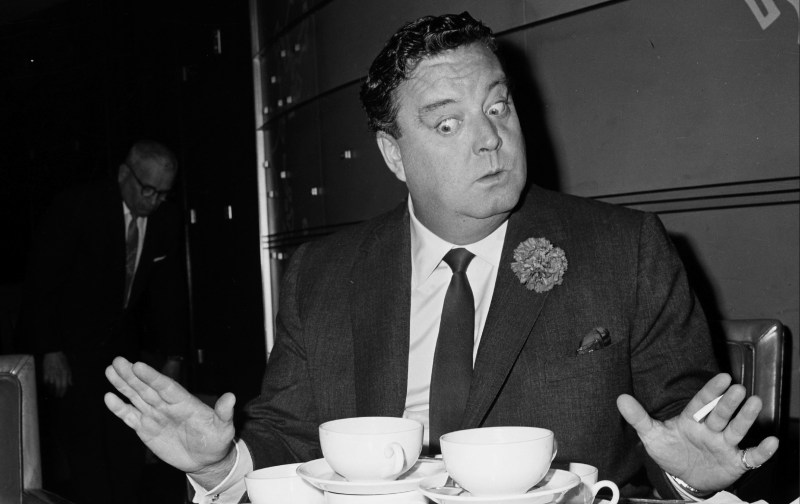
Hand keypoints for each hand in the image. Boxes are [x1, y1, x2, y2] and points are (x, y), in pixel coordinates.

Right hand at [43, 351, 71, 396]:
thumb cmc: (62, 360)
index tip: (62, 395)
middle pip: (58, 387)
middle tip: (57, 396)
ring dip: (51, 391)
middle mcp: (58, 375)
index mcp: (65, 373)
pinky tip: (47, 389)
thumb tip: (71, 384)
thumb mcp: (68, 367)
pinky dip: (46, 387)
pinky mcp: (45, 374)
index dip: (63, 392)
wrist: (53, 353)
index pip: (64, 386)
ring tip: (52, 394)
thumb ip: (69, 377)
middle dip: (57, 393)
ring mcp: (51, 375)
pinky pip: (45, 383)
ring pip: (51, 386)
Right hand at [104, 356, 236, 486]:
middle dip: (132, 375)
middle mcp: (167, 405)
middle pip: (147, 388)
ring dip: (123, 385)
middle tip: (118, 361)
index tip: (138, 365)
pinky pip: (131, 416)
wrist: (206, 459)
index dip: (152, 377)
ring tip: (110, 370)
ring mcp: (155, 415)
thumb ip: (224, 412)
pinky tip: (109, 397)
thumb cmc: (216, 440)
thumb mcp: (224, 428)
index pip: (165, 386)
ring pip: (136, 397)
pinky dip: (119, 408)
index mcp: (184, 401)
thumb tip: (231, 397)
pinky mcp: (146, 428)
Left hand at [617, 373, 778, 491]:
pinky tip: (772, 442)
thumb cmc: (670, 451)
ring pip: (736, 429)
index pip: (702, 402)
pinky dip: (762, 451)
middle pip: (720, 414)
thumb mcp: (652, 435)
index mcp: (692, 420)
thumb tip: (620, 398)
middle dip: (729, 403)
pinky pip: (751, 456)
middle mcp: (711, 429)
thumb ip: (638, 417)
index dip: (711, 391)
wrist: (683, 477)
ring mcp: (724, 444)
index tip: (722, 377)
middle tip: (738, 389)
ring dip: (746, 418)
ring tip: (755, 403)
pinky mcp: (735, 462)